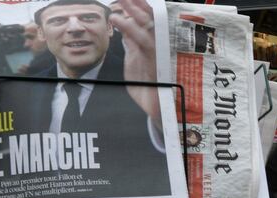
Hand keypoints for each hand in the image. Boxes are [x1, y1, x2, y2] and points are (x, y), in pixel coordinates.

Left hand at [110, 0, 160, 126]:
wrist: (154, 109)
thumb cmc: (145, 87)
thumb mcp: (134, 60)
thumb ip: (131, 43)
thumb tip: (124, 26)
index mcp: (154, 43)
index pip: (149, 18)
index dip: (139, 5)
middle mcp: (159, 44)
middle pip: (150, 17)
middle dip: (137, 3)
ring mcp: (159, 51)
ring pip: (148, 25)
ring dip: (133, 10)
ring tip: (119, 0)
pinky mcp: (156, 60)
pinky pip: (143, 40)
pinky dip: (129, 28)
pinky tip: (117, 19)